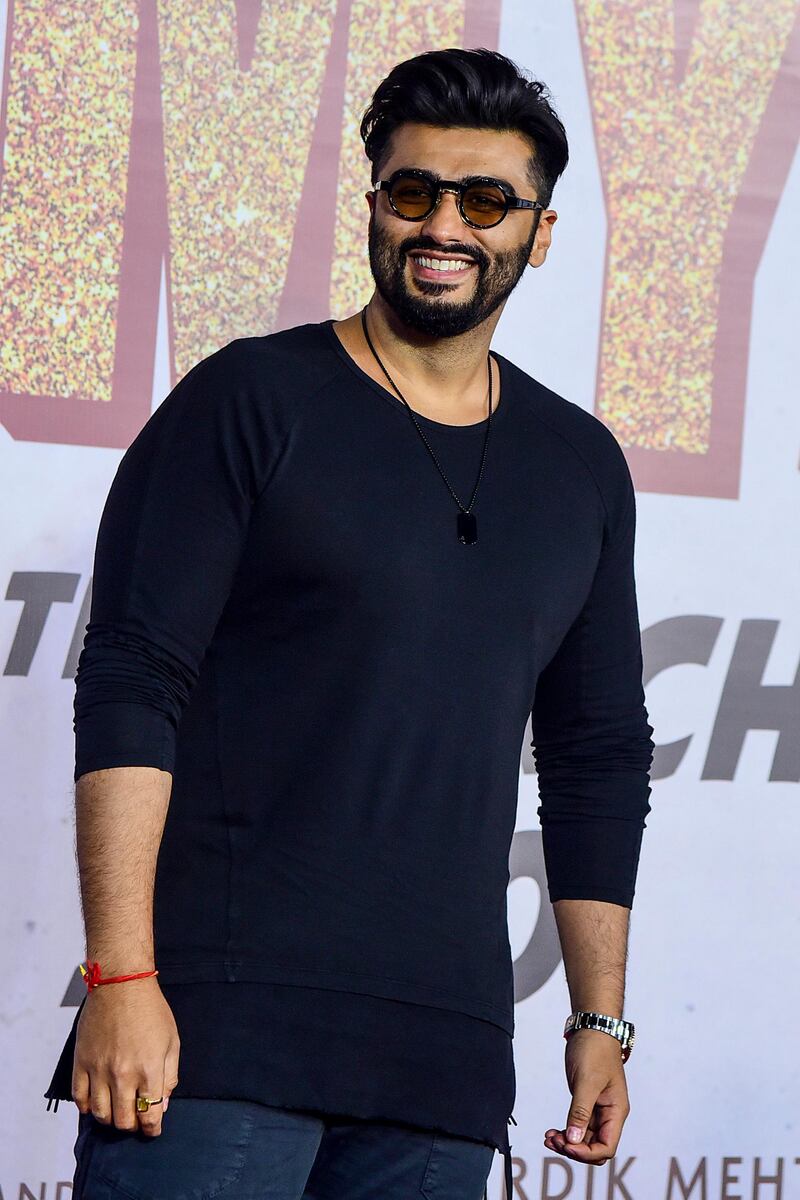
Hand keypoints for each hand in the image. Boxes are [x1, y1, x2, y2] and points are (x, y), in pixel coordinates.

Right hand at [71, 977, 180, 1136]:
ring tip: (117, 1113)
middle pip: (124, 1120)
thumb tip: (162, 1104)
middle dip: (132, 1126)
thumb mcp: (172, 1041)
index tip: (152, 1130)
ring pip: (101, 1114)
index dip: (152, 1129)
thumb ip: (169, 1076)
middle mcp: (123, 1074)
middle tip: (135, 1121)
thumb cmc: (150, 1009)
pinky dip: (87, 1107)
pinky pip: (80, 1098)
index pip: (150, 1115)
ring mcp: (99, 1070)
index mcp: (149, 1069)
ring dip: (110, 1120)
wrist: (121, 985)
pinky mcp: (82, 1062)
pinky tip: (96, 1104)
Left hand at [543, 1028, 629, 1165]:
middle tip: (552, 1140)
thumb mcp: (586, 1082)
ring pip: (585, 1139)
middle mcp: (609, 1114)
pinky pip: (578, 1126)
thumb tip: (574, 1140)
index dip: (586, 1153)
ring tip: (548, 1136)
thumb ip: (580, 1112)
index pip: (606, 1147)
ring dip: (567, 1142)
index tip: (566, 1145)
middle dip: (574, 1149)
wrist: (592, 1028)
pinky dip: (566, 1131)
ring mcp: (598, 1110)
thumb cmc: (595, 1051)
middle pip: (595, 1147)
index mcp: (616, 1111)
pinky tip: (552, 1131)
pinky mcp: (586, 1103)